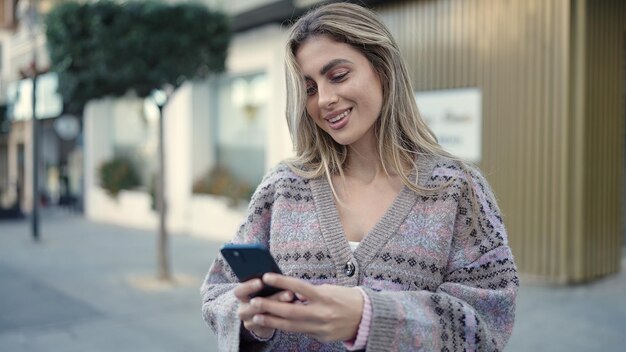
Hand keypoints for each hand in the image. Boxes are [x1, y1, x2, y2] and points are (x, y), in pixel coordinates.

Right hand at [234, 278, 294, 338]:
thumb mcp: (262, 287)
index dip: (249, 287)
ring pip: (264, 317)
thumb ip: (268, 283)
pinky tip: (295, 314)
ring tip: (296, 303)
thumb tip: (279, 277)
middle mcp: (243, 310)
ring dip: (281, 310)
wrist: (262, 315)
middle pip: (254, 305)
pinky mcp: (259, 330)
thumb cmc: (264, 294)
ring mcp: (249, 322)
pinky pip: (271, 325)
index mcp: (242, 296)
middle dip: (274, 299)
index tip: (261, 282)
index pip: (239, 291)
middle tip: (289, 293)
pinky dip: (283, 319)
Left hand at [248, 273, 363, 341]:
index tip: (266, 276)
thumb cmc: (346, 298)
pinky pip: (300, 332)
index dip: (282, 281)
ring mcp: (321, 328)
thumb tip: (290, 292)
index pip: (299, 287)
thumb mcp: (330, 289)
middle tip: (254, 302)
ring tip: (257, 317)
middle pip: (291, 312)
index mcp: (325, 297)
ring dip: (272, 322)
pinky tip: (274, 324)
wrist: (367, 317)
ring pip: (292, 326)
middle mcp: (322, 313)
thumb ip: (310, 293)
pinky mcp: (321, 337)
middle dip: (270, 307)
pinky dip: (286, 327)